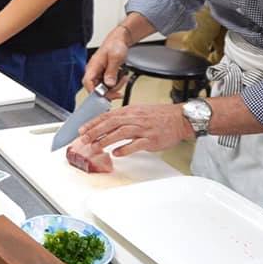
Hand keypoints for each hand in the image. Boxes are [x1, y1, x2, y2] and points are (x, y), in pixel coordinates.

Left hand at [76, 103, 192, 156]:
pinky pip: (136, 144)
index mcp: (130, 111)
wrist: (180, 118)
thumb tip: (107, 123)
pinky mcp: (151, 139)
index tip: (82, 129)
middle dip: (95, 131)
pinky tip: (116, 153)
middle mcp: (135, 119)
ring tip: (95, 147)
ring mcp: (143, 129)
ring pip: (121, 133)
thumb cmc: (160, 115)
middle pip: (111, 123)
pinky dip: (124, 149)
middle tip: (84, 139)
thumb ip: (123, 117)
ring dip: (106, 140)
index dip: (93, 123)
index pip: (107, 116)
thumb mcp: (139, 111)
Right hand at [83, 26, 131, 93]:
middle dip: (109, 92)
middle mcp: (93, 72)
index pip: (87, 82)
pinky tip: (122, 79)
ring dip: (115, 88)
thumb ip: (112, 71)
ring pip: (103, 89)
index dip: (94, 91)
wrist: (119, 42)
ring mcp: (99, 75)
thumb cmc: (115, 45)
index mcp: (93, 66)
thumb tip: (109, 84)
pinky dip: (116, 85)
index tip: (104, 96)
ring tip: (123, 79)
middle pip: (96, 89)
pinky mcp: (104, 76)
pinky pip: (108, 86)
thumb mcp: (115, 57)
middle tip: (119, 91)